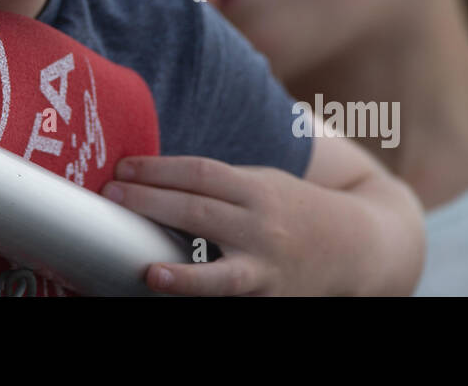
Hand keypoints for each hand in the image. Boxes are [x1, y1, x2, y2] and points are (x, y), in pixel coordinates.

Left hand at [103, 156, 316, 294]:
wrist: (356, 246)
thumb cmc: (293, 208)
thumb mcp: (261, 183)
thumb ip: (218, 185)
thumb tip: (153, 180)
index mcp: (256, 189)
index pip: (199, 172)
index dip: (157, 168)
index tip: (122, 167)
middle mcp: (262, 227)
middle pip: (199, 211)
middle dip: (151, 201)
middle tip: (110, 196)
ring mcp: (267, 268)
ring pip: (221, 272)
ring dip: (184, 274)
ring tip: (148, 269)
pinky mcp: (268, 299)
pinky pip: (232, 301)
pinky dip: (204, 301)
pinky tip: (177, 300)